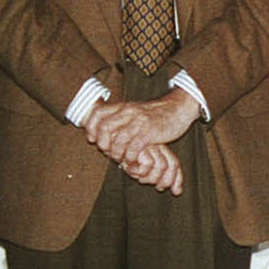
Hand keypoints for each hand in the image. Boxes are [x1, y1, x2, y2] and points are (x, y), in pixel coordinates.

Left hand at [85, 89, 199, 166]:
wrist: (178, 108)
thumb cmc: (156, 114)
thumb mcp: (135, 111)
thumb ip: (122, 117)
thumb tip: (105, 129)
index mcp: (123, 107)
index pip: (98, 113)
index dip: (91, 127)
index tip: (93, 139)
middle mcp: (129, 112)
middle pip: (104, 127)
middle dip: (103, 144)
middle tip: (107, 152)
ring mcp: (139, 122)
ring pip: (118, 139)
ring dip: (116, 153)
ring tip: (120, 159)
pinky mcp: (149, 132)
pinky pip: (133, 147)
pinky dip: (130, 157)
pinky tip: (132, 161)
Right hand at [119, 142, 183, 194]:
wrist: (108, 144)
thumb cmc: (126, 160)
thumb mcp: (144, 169)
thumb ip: (159, 178)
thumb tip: (178, 192)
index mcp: (160, 149)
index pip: (175, 163)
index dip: (177, 178)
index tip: (176, 191)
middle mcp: (157, 146)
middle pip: (172, 164)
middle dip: (167, 180)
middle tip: (157, 187)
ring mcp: (149, 145)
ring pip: (161, 166)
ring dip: (151, 177)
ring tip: (140, 178)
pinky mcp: (139, 146)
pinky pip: (148, 164)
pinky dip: (140, 172)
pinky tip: (131, 170)